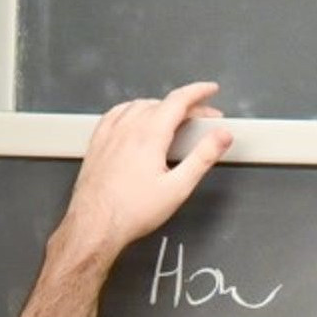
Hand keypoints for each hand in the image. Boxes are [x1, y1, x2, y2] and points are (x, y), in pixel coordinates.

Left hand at [53, 81, 233, 264]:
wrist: (94, 226)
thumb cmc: (131, 212)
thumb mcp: (178, 188)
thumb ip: (202, 158)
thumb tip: (221, 137)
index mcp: (149, 134)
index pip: (179, 100)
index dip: (199, 92)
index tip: (210, 90)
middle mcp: (127, 127)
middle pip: (161, 103)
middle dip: (185, 107)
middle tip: (200, 120)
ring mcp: (109, 133)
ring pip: (138, 106)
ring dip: (160, 108)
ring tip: (173, 121)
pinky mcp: (97, 143)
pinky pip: (116, 114)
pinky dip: (133, 111)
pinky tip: (135, 121)